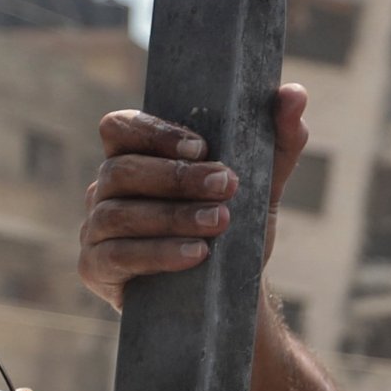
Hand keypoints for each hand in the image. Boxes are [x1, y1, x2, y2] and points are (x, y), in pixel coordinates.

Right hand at [79, 84, 308, 307]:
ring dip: (173, 216)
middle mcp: (106, 190)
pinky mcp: (96, 269)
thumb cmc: (236, 233)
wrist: (232, 298)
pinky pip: (117, 256)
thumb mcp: (260, 187)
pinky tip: (197, 254)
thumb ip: (277, 141)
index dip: (153, 132)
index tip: (201, 145)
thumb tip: (294, 93)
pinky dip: (159, 253)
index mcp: (135, 159)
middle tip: (227, 185)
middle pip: (123, 170)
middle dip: (177, 177)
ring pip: (119, 213)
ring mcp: (96, 230)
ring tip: (219, 222)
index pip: (121, 128)